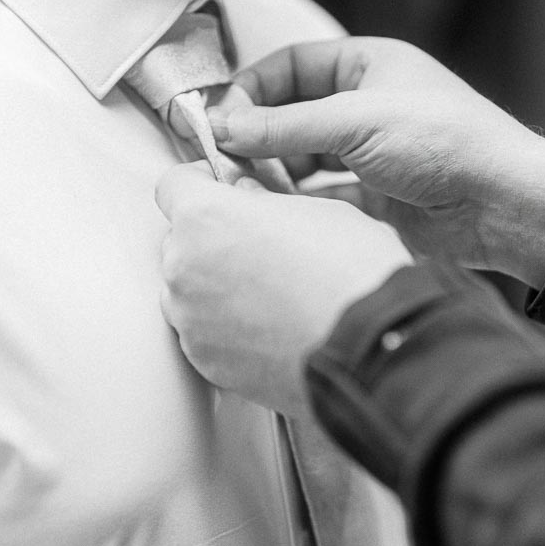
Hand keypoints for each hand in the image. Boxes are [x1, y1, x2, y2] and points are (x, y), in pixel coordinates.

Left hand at [155, 162, 412, 413]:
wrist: (371, 348)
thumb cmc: (352, 273)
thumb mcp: (317, 209)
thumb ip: (265, 201)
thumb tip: (249, 199)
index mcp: (205, 216)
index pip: (173, 185)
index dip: (202, 184)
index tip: (224, 193)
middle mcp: (183, 267)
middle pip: (182, 241)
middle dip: (213, 239)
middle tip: (261, 248)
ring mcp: (190, 320)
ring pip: (190, 291)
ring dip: (217, 286)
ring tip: (269, 295)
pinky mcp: (205, 361)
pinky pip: (205, 333)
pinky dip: (228, 329)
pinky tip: (270, 327)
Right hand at [214, 37, 544, 287]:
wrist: (501, 206)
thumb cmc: (440, 142)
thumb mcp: (354, 122)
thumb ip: (283, 126)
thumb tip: (219, 126)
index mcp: (370, 65)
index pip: (292, 65)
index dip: (252, 88)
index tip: (219, 120)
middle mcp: (369, 105)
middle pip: (294, 113)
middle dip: (258, 134)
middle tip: (225, 161)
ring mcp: (373, 154)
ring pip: (306, 158)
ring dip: (275, 171)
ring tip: (249, 189)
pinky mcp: (378, 199)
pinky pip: (324, 196)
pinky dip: (300, 202)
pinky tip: (279, 212)